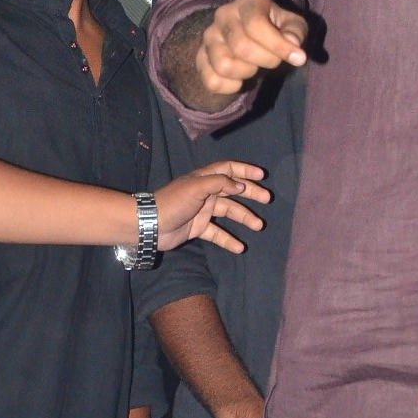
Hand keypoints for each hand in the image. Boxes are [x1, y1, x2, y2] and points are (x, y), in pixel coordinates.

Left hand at [155, 163, 270, 253]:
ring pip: (228, 212)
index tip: (261, 176)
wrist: (150, 225)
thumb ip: (219, 184)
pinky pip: (217, 233)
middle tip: (267, 199)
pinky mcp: (198, 228)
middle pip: (233, 191)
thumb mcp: (196, 188)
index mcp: (204, 179)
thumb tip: (240, 186)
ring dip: (244, 218)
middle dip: (251, 194)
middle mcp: (205, 192)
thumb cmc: (173, 202)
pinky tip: (240, 247)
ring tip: (259, 226)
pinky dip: (228, 239)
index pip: (228, 169)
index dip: (245, 171)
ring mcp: (202, 211)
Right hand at [196, 0, 307, 99]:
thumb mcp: (292, 25)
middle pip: (241, 47)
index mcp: (247, 2)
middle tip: (274, 60)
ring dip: (246, 72)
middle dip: (266, 60)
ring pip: (224, 65)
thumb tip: (292, 45)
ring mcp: (209, 37)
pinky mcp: (200, 58)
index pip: (256, 25)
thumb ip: (295, 32)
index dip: (278, 46)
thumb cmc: (275, 28)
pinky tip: (240, 79)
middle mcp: (223, 15)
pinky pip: (212, 81)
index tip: (299, 59)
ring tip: (254, 66)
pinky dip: (230, 87)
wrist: (249, 36)